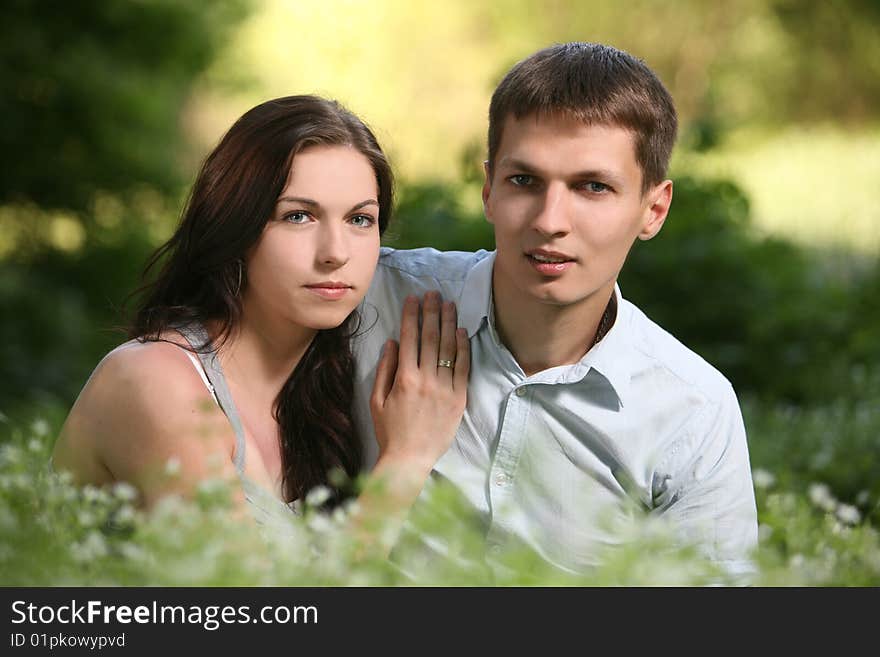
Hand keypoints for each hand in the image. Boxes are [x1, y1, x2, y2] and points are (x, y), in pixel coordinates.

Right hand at [370, 291, 469, 475]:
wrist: (410, 459)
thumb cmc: (389, 431)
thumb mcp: (376, 400)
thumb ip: (385, 369)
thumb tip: (393, 342)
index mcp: (404, 378)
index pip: (409, 338)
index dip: (411, 315)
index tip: (413, 298)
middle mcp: (426, 379)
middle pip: (430, 337)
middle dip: (431, 312)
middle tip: (433, 293)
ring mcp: (445, 388)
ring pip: (448, 348)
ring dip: (448, 322)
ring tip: (449, 304)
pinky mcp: (459, 398)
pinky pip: (463, 368)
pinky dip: (463, 348)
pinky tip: (461, 331)